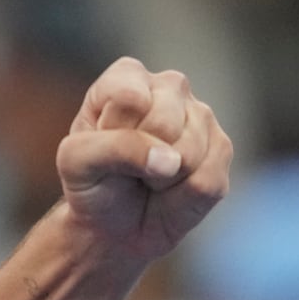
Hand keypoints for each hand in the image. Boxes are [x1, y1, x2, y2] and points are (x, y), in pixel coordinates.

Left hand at [56, 57, 231, 259]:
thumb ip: (113, 148)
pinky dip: (180, 199)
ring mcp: (201, 117)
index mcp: (127, 77)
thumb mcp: (76, 162)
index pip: (128, 97)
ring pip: (187, 155)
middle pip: (163, 123)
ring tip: (146, 178)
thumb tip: (171, 160)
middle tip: (124, 167)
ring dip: (159, 181)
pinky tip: (169, 190)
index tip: (100, 144)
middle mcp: (170, 87)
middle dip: (137, 157)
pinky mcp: (222, 151)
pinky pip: (206, 182)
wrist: (111, 223)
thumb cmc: (90, 183)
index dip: (112, 132)